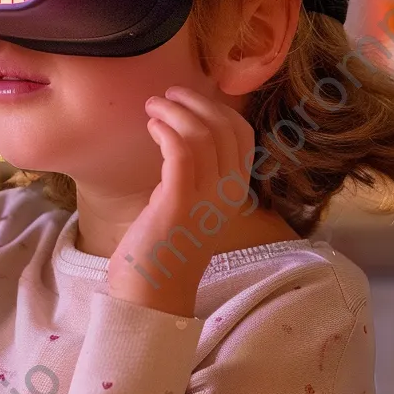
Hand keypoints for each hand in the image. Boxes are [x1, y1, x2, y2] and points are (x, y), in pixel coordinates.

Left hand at [107, 87, 256, 317]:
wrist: (151, 297)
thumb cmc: (161, 252)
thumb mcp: (187, 207)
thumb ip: (190, 178)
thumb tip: (175, 144)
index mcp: (232, 194)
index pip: (242, 136)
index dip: (217, 108)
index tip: (187, 100)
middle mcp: (227, 194)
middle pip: (225, 128)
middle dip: (195, 102)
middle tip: (165, 95)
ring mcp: (205, 200)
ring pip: (203, 134)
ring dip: (175, 111)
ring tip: (152, 107)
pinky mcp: (179, 204)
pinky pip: (182, 152)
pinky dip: (167, 130)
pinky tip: (152, 126)